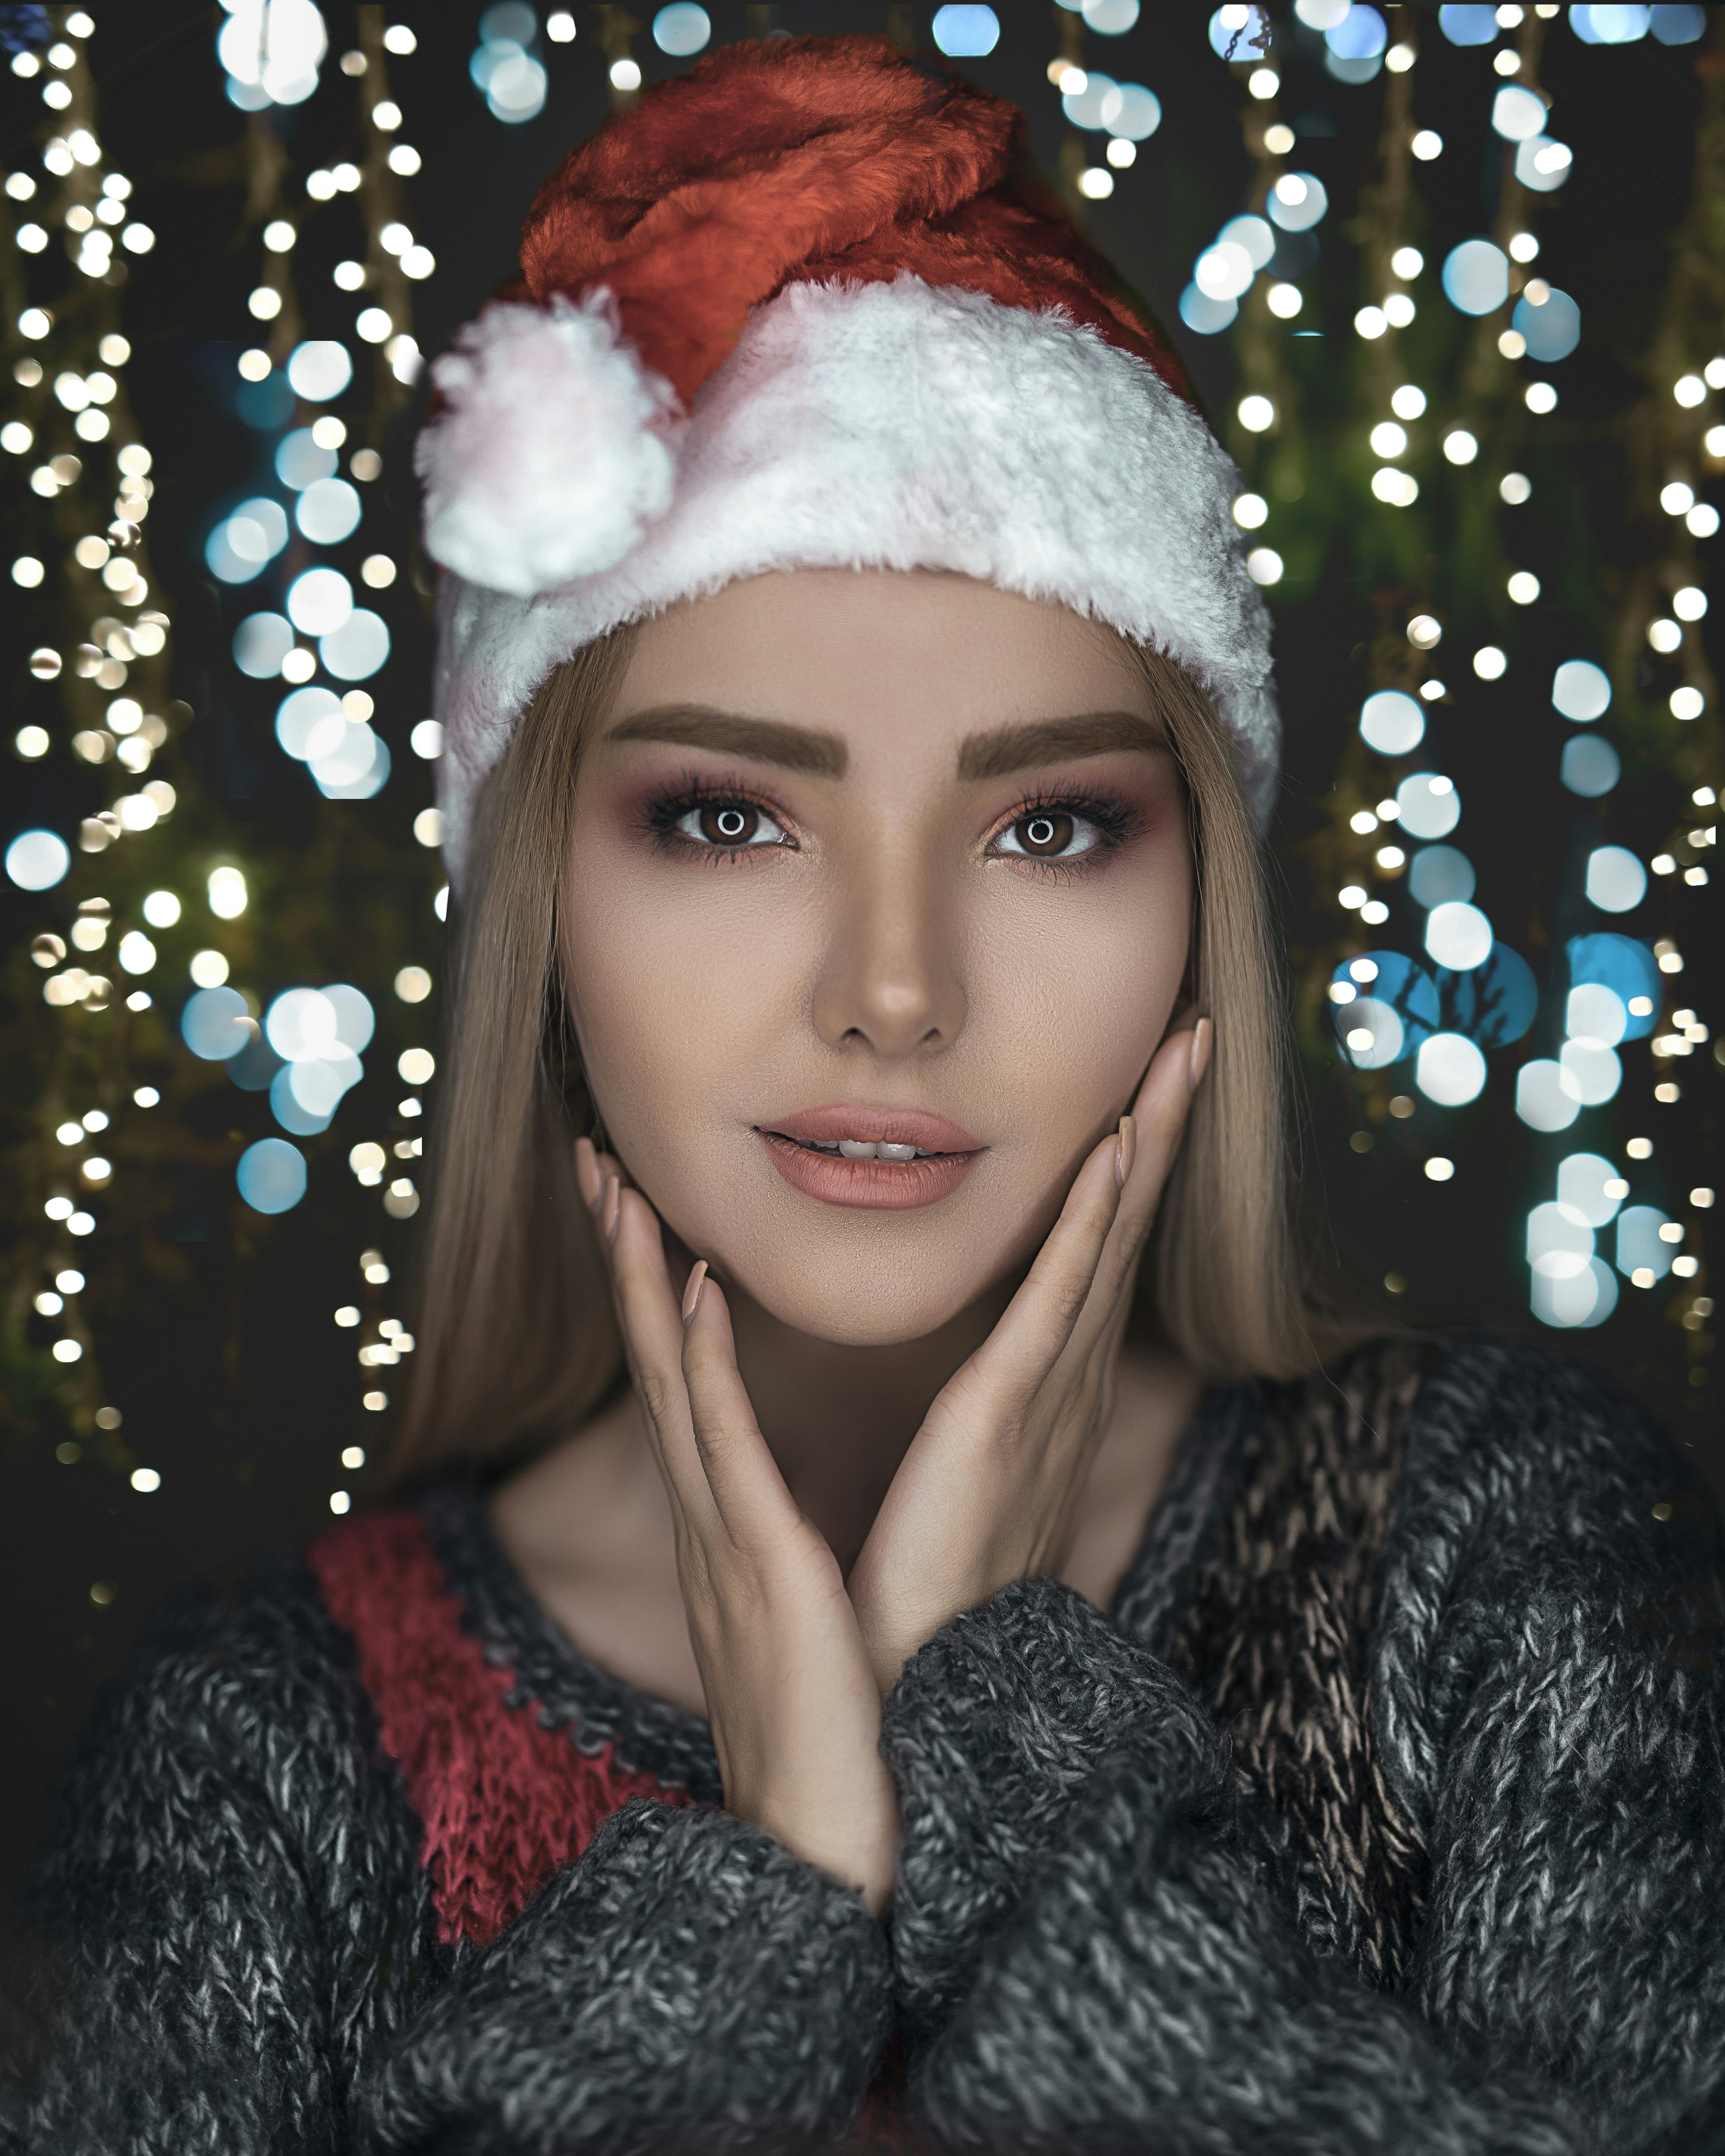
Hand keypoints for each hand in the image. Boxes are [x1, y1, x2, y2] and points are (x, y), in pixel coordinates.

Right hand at [576, 1138, 899, 1914]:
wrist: (834, 1838)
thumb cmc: (838, 1725)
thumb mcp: (803, 1609)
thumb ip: (782, 1547)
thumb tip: (783, 1504)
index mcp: (729, 1522)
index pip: (680, 1379)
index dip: (649, 1286)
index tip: (636, 1203)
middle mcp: (711, 1517)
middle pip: (652, 1360)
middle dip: (622, 1255)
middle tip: (595, 1160)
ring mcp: (724, 1538)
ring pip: (669, 1382)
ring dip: (641, 1280)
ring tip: (620, 1189)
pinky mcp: (761, 1565)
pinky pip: (724, 1450)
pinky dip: (700, 1367)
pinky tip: (688, 1294)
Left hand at [845, 1018, 1211, 1698]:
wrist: (925, 1700)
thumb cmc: (933, 1598)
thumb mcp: (964, 1484)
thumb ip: (983, 1424)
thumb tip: (988, 1389)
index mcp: (1041, 1392)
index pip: (1093, 1254)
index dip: (1130, 1167)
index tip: (1150, 1085)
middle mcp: (1061, 1382)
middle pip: (1123, 1229)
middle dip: (1162, 1128)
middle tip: (1197, 1035)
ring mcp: (1043, 1396)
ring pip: (1107, 1242)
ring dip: (1144, 1143)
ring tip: (1178, 1055)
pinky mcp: (1005, 1416)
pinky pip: (1057, 1299)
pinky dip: (1092, 1223)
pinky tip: (1115, 1151)